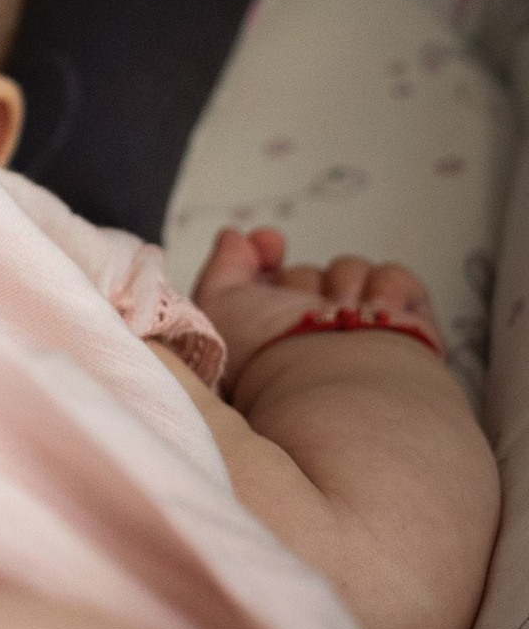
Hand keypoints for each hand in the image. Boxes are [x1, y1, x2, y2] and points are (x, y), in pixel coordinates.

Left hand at [192, 226, 443, 385]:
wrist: (331, 391)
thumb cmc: (266, 359)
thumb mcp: (220, 308)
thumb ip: (222, 268)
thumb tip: (235, 237)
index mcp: (273, 341)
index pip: (272, 282)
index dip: (266, 253)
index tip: (270, 243)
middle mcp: (317, 341)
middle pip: (310, 275)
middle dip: (303, 281)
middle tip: (302, 310)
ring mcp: (364, 336)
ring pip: (352, 271)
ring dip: (344, 283)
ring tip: (342, 316)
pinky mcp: (408, 333)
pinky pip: (396, 279)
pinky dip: (387, 288)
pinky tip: (378, 313)